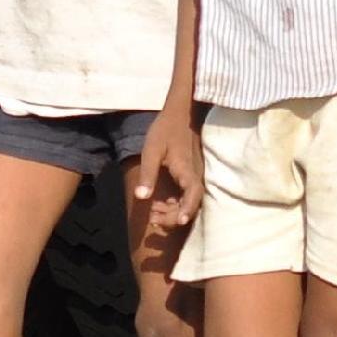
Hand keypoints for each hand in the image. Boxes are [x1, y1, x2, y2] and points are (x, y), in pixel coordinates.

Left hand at [134, 107, 203, 230]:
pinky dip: (175, 204)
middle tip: (152, 219)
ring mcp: (195, 176)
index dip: (188, 210)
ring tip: (153, 214)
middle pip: (191, 204)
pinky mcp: (192, 175)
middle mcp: (195, 175)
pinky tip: (159, 205)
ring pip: (190, 201)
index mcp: (186, 170)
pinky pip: (187, 195)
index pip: (193, 194)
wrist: (181, 113)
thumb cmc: (165, 130)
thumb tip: (140, 197)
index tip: (180, 222)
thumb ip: (147, 174)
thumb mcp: (151, 150)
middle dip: (173, 216)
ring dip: (174, 212)